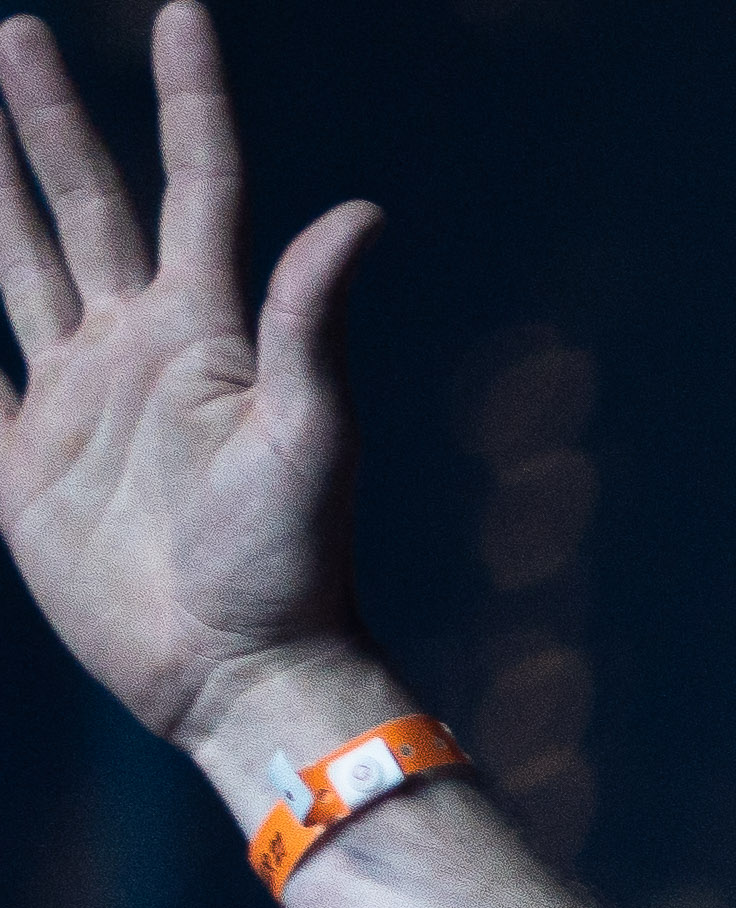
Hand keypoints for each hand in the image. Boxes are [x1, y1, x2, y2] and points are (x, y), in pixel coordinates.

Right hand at [0, 13, 380, 758]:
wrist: (239, 675)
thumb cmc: (292, 566)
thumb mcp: (311, 438)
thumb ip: (312, 324)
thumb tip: (361, 214)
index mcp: (206, 332)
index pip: (198, 185)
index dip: (188, 100)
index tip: (181, 14)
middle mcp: (138, 348)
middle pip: (85, 204)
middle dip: (44, 121)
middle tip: (13, 33)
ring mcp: (75, 400)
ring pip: (15, 264)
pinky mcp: (22, 463)